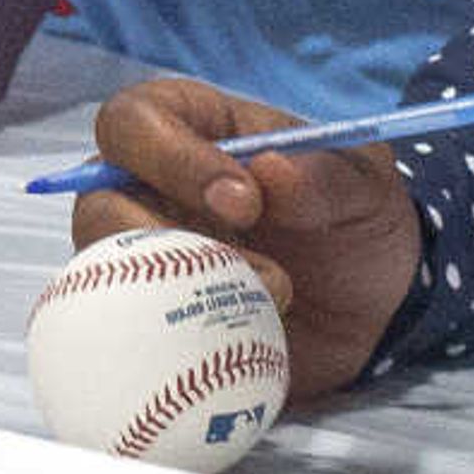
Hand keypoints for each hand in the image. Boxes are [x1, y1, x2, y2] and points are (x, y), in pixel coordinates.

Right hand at [70, 74, 427, 402]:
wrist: (375, 310)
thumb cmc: (357, 222)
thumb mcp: (366, 187)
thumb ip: (327, 177)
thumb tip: (271, 173)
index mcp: (194, 130)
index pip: (136, 121)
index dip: (171, 156)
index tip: (245, 201)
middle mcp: (150, 191)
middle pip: (98, 202)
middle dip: (170, 240)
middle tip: (263, 271)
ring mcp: (145, 262)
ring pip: (107, 276)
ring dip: (183, 298)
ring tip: (272, 307)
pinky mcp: (155, 325)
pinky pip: (130, 339)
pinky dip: (177, 349)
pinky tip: (238, 352)